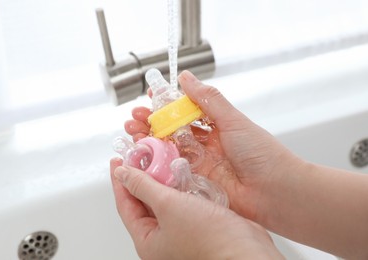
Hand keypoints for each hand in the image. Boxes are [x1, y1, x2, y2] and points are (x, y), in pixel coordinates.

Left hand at [110, 158, 283, 259]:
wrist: (246, 251)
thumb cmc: (209, 240)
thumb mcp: (168, 206)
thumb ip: (144, 187)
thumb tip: (123, 175)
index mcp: (148, 241)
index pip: (125, 205)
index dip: (120, 181)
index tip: (117, 161)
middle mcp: (163, 237)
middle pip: (143, 201)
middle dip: (140, 176)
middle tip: (138, 155)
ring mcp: (181, 230)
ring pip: (164, 199)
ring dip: (162, 179)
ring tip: (158, 158)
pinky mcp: (198, 222)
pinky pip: (183, 200)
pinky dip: (181, 185)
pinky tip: (182, 171)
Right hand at [124, 70, 302, 222]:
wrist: (275, 191)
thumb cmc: (261, 153)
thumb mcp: (233, 120)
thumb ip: (208, 99)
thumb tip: (186, 77)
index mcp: (216, 126)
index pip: (185, 110)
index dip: (167, 104)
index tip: (150, 96)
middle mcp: (206, 144)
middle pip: (172, 130)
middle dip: (151, 122)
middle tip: (134, 118)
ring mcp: (200, 163)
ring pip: (168, 149)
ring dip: (149, 140)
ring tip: (132, 132)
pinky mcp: (196, 182)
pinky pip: (172, 170)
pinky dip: (156, 162)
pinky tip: (143, 155)